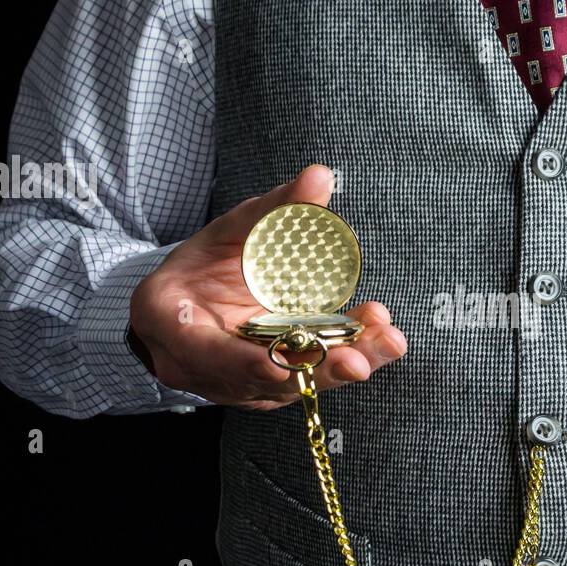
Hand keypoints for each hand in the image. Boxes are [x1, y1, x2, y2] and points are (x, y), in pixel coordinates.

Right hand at [129, 165, 405, 410]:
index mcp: (178, 330)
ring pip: (295, 384)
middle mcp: (209, 370)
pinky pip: (308, 378)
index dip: (246, 363)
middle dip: (317, 369)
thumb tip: (320, 176)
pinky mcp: (270, 389)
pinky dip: (345, 358)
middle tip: (358, 361)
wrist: (185, 307)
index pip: (212, 355)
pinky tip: (380, 340)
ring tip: (387, 341)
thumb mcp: (228, 232)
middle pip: (266, 379)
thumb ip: (273, 209)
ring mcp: (241, 386)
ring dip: (344, 364)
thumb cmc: (202, 266)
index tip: (282, 363)